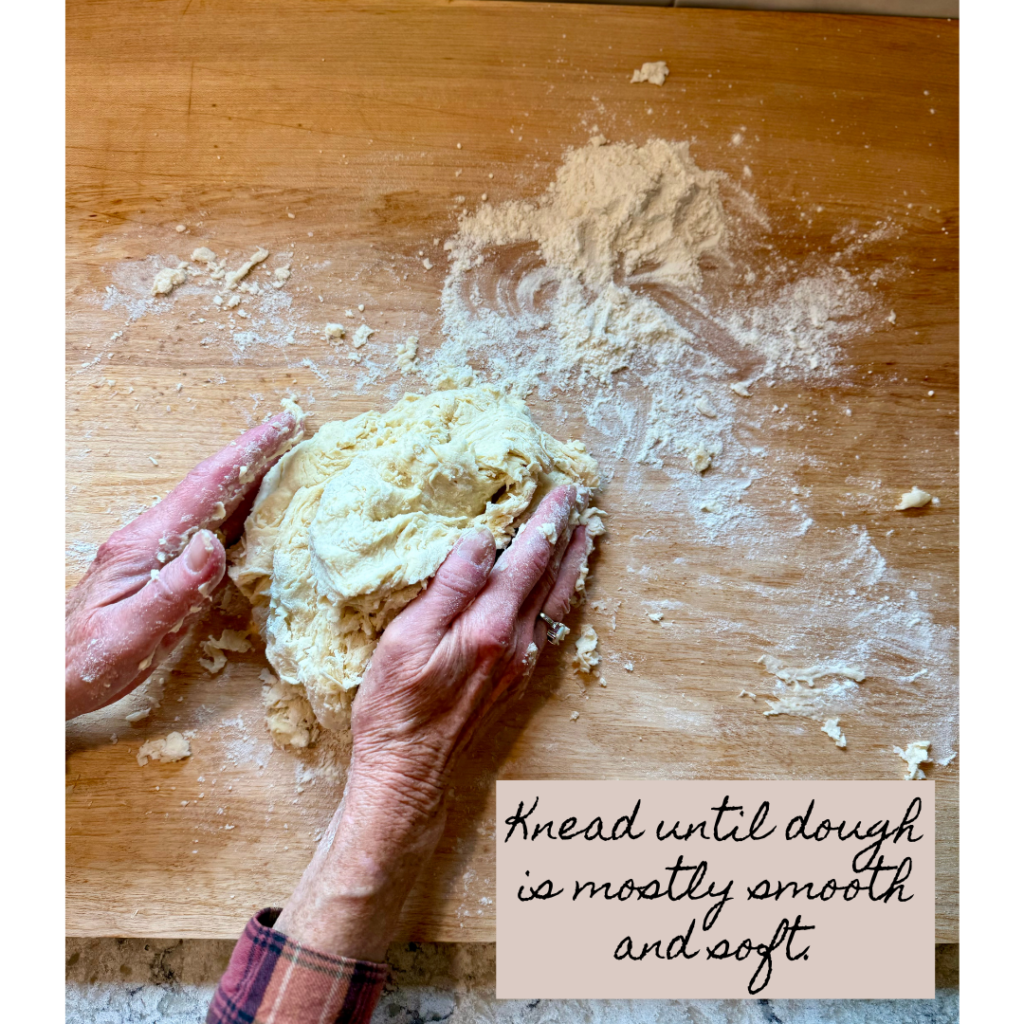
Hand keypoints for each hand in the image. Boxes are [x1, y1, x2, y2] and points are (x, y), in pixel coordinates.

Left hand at [65, 410, 303, 719]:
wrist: (51, 677)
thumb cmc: (87, 662)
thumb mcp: (131, 634)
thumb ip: (173, 590)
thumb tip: (212, 543)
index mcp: (145, 545)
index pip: (205, 487)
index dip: (247, 454)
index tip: (281, 427)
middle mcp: (150, 537)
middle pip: (211, 484)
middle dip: (254, 453)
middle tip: (294, 427)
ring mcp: (155, 549)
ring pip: (211, 501)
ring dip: (250, 475)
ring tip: (288, 458)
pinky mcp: (160, 565)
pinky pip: (209, 524)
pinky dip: (239, 505)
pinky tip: (258, 507)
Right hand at [351, 484, 589, 816]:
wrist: (409, 776)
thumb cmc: (396, 708)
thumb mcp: (408, 640)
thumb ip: (451, 587)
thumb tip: (483, 540)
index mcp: (491, 626)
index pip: (529, 559)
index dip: (548, 521)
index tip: (564, 489)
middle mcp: (517, 643)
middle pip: (552, 577)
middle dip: (569, 535)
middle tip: (584, 502)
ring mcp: (520, 664)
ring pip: (557, 602)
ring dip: (572, 565)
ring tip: (584, 537)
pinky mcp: (514, 680)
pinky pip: (550, 626)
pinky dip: (561, 598)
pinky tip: (559, 593)